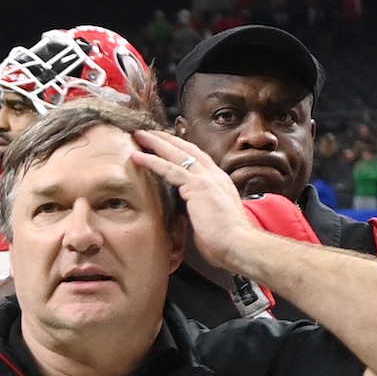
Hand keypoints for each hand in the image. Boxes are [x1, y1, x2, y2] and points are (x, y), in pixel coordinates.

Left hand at [128, 129, 261, 271]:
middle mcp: (214, 175)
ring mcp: (207, 179)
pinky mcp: (198, 186)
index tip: (165, 143)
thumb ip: (199, 206)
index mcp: (219, 181)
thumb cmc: (225, 239)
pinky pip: (171, 170)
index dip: (180, 148)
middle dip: (166, 139)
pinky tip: (138, 156)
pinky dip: (153, 161)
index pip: (197, 158)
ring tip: (139, 136)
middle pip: (187, 149)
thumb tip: (187, 209)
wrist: (238, 243)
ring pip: (177, 154)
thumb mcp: (210, 216)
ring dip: (156, 143)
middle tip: (147, 132)